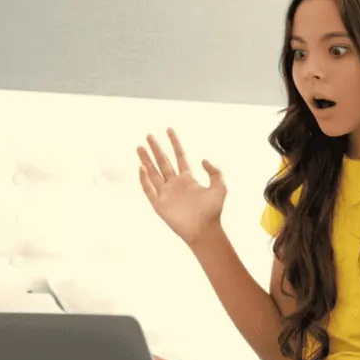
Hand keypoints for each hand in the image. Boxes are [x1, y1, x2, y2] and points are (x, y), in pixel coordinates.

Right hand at [137, 128, 226, 245]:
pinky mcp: (159, 204)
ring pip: (153, 172)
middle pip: (163, 161)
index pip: (179, 156)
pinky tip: (141, 167)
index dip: (175, 142)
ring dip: (146, 160)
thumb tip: (204, 159)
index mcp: (188, 179)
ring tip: (139, 147)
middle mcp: (175, 184)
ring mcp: (166, 193)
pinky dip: (144, 179)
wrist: (204, 230)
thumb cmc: (213, 211)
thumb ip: (215, 172)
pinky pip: (149, 189)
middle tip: (149, 135)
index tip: (169, 129)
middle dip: (156, 148)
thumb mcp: (220, 187)